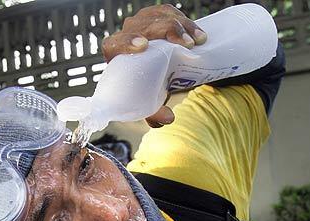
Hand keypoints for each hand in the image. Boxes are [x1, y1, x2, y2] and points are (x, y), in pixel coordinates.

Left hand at [101, 4, 207, 127]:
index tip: (143, 46)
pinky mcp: (155, 16)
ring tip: (196, 41)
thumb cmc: (144, 85)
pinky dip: (184, 21)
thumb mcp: (147, 99)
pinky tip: (196, 33)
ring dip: (179, 26)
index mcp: (115, 55)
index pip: (114, 44)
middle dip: (166, 31)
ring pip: (158, 17)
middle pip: (141, 26)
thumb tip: (168, 119)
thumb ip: (154, 111)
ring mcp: (140, 23)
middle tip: (186, 44)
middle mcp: (126, 35)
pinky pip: (168, 12)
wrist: (153, 68)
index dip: (126, 42)